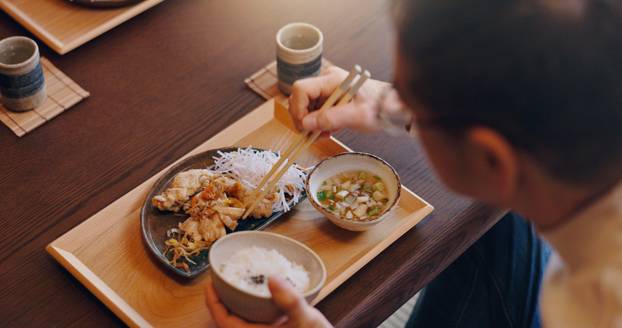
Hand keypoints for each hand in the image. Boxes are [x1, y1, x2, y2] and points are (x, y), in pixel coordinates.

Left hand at [205, 276, 332, 327]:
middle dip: (223, 302)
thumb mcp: (306, 321)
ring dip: (237, 308)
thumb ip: (290, 301)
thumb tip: (273, 278)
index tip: (210, 284)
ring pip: (241, 325)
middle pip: (228, 322)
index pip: (223, 321)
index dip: (213, 302)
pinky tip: (262, 302)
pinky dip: (252, 313)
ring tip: (237, 287)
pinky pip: (254, 326)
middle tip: (222, 281)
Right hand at [288, 66, 389, 133]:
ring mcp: (327, 88)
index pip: (301, 89)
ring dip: (311, 123)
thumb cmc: (379, 107)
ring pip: (306, 106)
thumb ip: (331, 119)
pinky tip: (328, 130)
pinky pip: (314, 109)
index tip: (305, 127)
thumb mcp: (357, 116)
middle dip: (304, 119)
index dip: (298, 108)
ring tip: (325, 133)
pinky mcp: (329, 97)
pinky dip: (318, 122)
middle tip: (315, 134)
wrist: (391, 107)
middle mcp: (327, 80)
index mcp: (332, 79)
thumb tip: (306, 123)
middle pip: (300, 98)